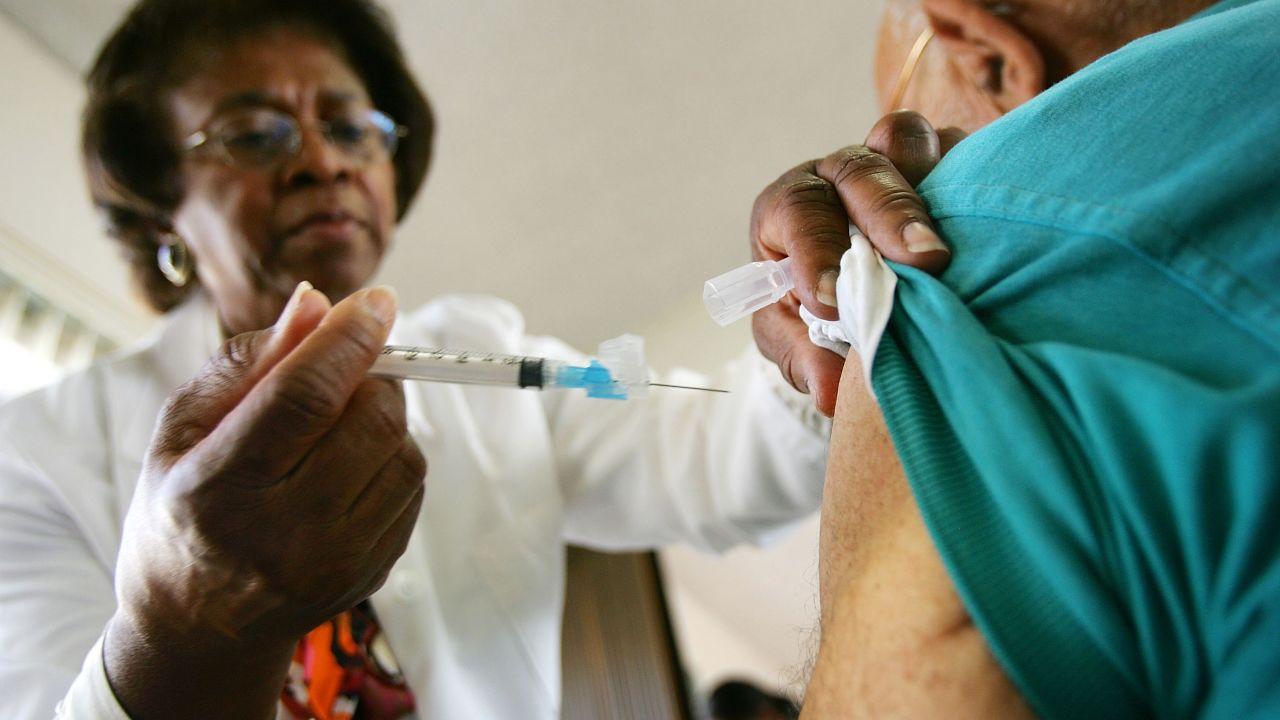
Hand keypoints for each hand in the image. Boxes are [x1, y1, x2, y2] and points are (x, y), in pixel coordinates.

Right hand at [105, 284, 426, 718]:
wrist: (197, 624)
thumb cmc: (183, 507)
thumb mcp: (184, 428)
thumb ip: (249, 360)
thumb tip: (317, 302)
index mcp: (218, 487)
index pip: (305, 397)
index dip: (349, 338)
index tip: (376, 301)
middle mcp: (281, 534)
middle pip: (370, 423)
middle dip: (372, 376)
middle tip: (348, 371)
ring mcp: (333, 563)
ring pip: (404, 455)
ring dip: (386, 418)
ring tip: (340, 425)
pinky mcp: (371, 575)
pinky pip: (412, 491)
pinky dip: (393, 459)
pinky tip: (351, 465)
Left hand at [749, 111, 966, 415]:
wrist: (854, 286)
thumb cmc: (814, 307)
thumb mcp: (797, 337)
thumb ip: (807, 357)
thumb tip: (830, 391)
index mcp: (792, 208)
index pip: (797, 209)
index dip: (815, 248)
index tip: (831, 300)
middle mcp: (839, 174)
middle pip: (860, 168)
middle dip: (890, 213)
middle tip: (925, 260)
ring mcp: (893, 160)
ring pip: (906, 138)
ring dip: (933, 180)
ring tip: (957, 238)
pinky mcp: (944, 160)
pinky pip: (960, 147)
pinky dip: (975, 171)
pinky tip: (997, 215)